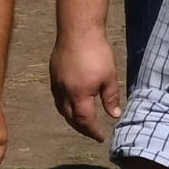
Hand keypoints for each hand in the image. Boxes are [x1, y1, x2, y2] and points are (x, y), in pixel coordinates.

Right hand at [48, 17, 122, 145]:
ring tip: (81, 120)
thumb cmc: (97, 52)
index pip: (84, 121)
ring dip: (71, 118)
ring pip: (61, 108)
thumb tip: (115, 115)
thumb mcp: (109, 77)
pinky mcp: (53, 74)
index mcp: (79, 95)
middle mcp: (64, 92)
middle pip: (70, 118)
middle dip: (81, 128)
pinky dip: (65, 105)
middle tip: (91, 132)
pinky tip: (71, 101)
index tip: (100, 137)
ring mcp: (56, 83)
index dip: (92, 131)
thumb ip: (111, 98)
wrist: (77, 30)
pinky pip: (57, 96)